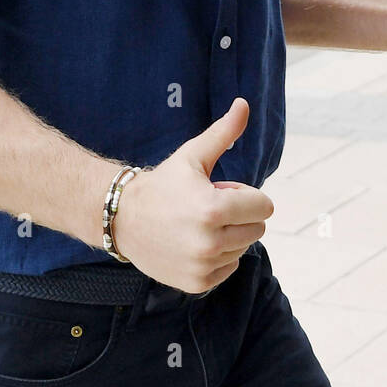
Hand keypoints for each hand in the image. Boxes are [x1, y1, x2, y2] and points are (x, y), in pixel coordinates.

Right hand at [111, 97, 273, 292]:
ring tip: (197, 225)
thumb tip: (244, 103)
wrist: (123, 218)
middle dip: (239, 215)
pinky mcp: (197, 283)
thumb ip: (224, 132)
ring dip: (228, 236)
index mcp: (214, 209)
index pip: (264, 206)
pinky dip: (218, 256)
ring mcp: (203, 266)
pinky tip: (192, 244)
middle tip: (208, 208)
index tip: (220, 190)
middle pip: (257, 229)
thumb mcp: (192, 155)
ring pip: (243, 248)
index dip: (245, 194)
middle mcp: (210, 242)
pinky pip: (228, 268)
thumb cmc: (163, 183)